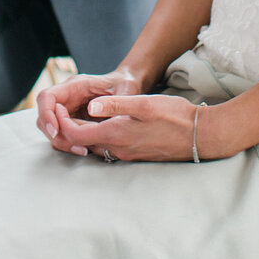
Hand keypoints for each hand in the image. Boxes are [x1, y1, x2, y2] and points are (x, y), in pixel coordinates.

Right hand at [35, 69, 140, 153]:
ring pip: (51, 128)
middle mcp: (67, 97)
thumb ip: (112, 101)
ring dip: (63, 141)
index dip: (47, 114)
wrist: (129, 87)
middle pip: (44, 116)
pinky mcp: (73, 121)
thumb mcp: (125, 90)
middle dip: (54, 133)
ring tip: (83, 150)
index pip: (47, 97)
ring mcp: (68, 109)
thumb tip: (92, 110)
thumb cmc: (126, 85)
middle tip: (75, 146)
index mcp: (75, 85)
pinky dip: (70, 143)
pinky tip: (86, 149)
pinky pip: (63, 134)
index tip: (56, 129)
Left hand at [36, 72, 204, 162]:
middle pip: (82, 144)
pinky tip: (102, 125)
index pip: (75, 135)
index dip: (62, 123)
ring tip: (77, 115)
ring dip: (83, 134)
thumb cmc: (174, 116)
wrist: (199, 135)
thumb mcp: (144, 104)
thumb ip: (116, 105)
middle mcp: (117, 149)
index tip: (59, 107)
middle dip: (68, 129)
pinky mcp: (135, 154)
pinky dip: (98, 138)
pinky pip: (108, 148)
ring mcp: (126, 154)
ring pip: (95, 147)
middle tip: (61, 110)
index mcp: (116, 135)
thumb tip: (90, 106)